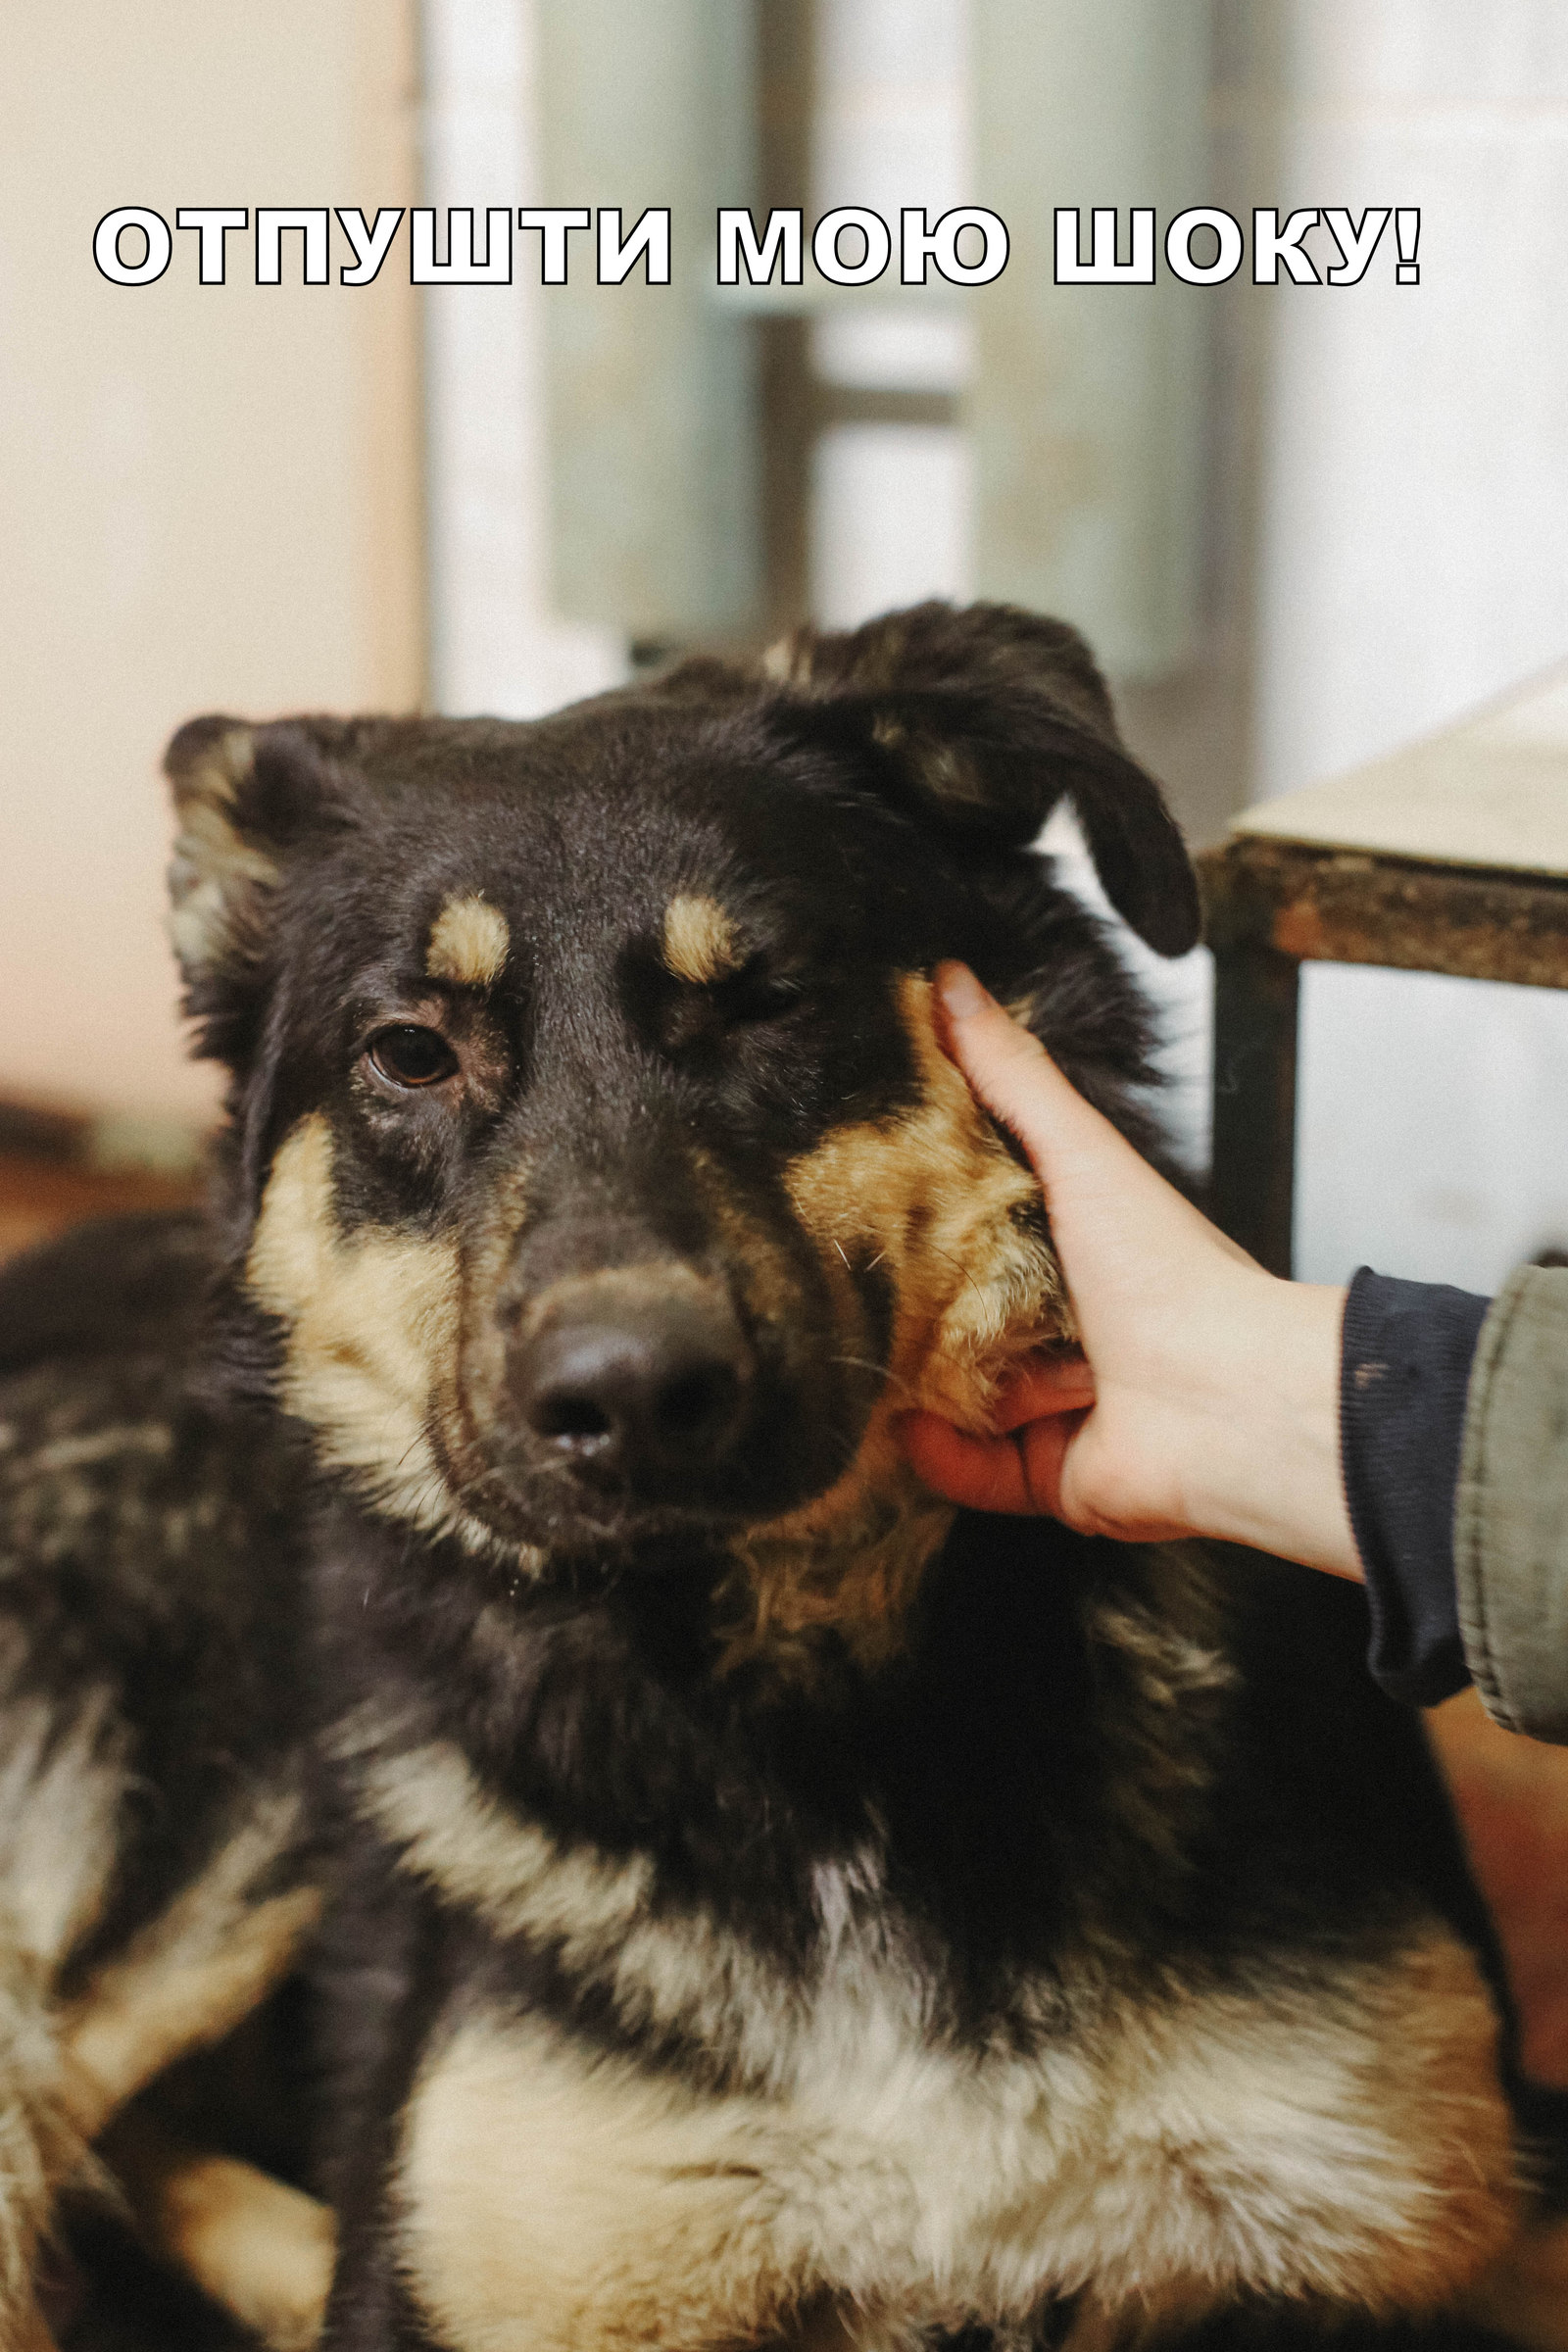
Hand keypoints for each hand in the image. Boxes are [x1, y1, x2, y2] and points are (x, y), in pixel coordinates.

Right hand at [898, 965, 1360, 1576]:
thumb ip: (1012, 1076)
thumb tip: (952, 984)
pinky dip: (939, 1454)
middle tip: (842, 1279)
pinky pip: (969, 1467)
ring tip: (867, 1350)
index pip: (981, 1225)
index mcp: (1078, 1247)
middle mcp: (1065, 1326)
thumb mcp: (1078, 1154)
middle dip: (904, 1304)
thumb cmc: (1170, 1275)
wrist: (1223, 1404)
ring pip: (954, 1393)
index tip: (861, 1189)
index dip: (924, 1209)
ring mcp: (1054, 1403)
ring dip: (918, 1380)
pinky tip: (906, 1426)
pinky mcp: (1046, 1473)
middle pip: (958, 1314)